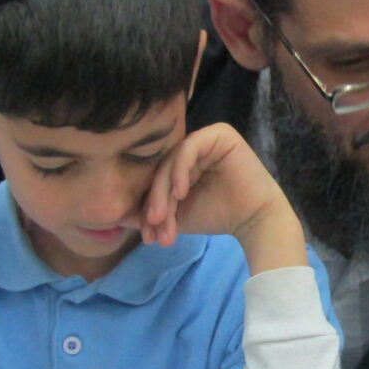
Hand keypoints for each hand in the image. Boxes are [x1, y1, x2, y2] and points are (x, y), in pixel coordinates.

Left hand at [140, 123, 305, 272]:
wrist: (253, 221)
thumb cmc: (217, 216)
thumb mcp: (176, 216)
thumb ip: (150, 212)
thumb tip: (114, 216)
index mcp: (180, 162)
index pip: (154, 178)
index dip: (147, 204)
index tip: (147, 234)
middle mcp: (191, 147)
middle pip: (160, 170)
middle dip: (154, 202)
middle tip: (152, 226)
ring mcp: (205, 138)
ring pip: (171, 161)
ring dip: (163, 192)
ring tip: (164, 218)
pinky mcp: (219, 134)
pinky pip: (189, 148)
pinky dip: (180, 171)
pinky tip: (180, 193)